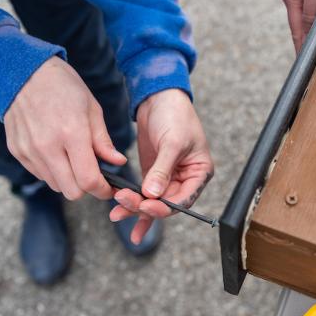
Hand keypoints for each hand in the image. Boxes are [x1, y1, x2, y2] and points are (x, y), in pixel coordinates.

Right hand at [4, 57, 125, 199]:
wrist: (25, 72)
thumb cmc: (65, 88)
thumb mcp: (92, 109)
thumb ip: (103, 141)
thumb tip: (118, 162)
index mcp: (72, 133)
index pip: (88, 180)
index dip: (102, 190)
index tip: (109, 188)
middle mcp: (47, 146)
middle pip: (71, 191)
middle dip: (87, 188)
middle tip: (94, 174)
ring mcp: (29, 150)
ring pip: (55, 186)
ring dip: (69, 180)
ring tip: (75, 159)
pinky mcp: (17, 151)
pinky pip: (39, 174)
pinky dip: (52, 171)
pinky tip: (58, 152)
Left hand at [109, 89, 213, 243]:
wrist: (159, 98)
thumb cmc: (176, 115)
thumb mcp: (172, 142)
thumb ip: (163, 169)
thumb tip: (152, 194)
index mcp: (199, 173)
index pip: (183, 199)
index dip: (164, 206)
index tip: (145, 204)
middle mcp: (185, 179)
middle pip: (165, 204)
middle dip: (144, 207)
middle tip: (123, 203)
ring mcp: (167, 178)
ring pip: (152, 202)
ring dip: (135, 208)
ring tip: (116, 212)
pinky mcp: (152, 174)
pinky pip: (144, 195)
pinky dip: (134, 206)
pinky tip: (124, 218)